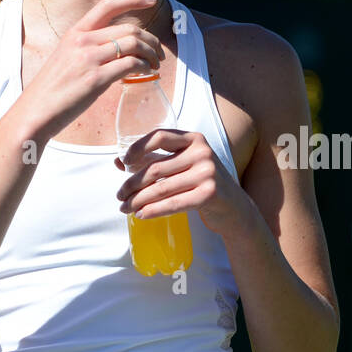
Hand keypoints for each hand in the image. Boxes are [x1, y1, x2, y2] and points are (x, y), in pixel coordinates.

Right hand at [19, 0, 166, 141]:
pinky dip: (143, 67)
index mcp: (75, 32)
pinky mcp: (96, 78)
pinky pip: (130, 64)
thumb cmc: (53, 89)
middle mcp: (82, 40)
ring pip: (133, 43)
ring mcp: (89, 58)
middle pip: (129, 28)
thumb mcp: (66, 58)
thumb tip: (117, 53)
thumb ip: (88, 50)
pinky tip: (145, 73)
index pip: (107, 6)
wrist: (35, 112)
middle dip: (151, 40)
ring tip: (155, 64)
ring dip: (151, 53)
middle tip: (159, 54)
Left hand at [116, 130, 253, 238]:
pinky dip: (153, 211)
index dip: (137, 148)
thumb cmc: (202, 183)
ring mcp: (208, 173)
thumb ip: (154, 160)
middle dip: (132, 184)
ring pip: (161, 188)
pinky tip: (142, 215)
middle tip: (119, 195)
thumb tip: (118, 163)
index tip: (124, 162)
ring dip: (138, 201)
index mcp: (194, 139)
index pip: (159, 136)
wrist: (233, 206)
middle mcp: (202, 152)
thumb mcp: (182, 165)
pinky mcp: (209, 194)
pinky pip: (173, 203)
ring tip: (125, 208)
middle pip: (156, 168)